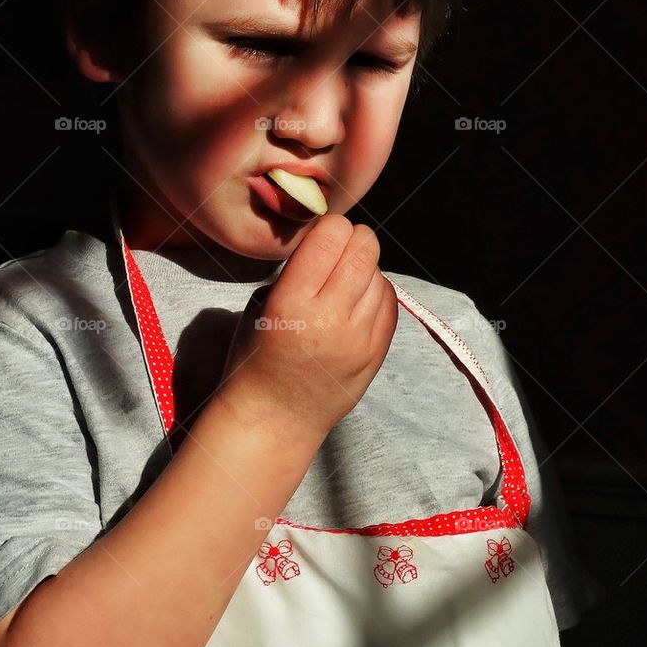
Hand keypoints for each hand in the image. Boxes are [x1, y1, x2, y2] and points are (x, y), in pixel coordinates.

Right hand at [218, 215, 398, 441]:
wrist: (275, 418)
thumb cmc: (257, 357)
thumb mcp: (261, 305)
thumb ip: (297, 272)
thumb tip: (330, 243)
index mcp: (291, 301)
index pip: (331, 234)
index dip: (329, 228)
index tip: (321, 237)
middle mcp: (331, 317)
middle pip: (365, 247)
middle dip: (353, 240)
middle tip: (339, 251)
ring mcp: (360, 337)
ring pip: (380, 273)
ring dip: (364, 270)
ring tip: (344, 286)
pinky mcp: (378, 353)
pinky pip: (390, 302)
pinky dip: (375, 294)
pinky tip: (356, 305)